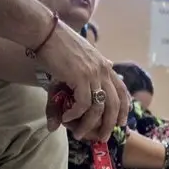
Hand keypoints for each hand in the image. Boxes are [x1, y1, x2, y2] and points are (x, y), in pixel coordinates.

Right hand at [37, 22, 128, 141]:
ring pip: (99, 108)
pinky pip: (83, 104)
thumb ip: (89, 70)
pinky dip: (76, 114)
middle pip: (115, 104)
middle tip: (103, 136)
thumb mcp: (79, 56)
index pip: (123, 91)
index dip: (124, 109)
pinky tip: (67, 118)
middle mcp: (103, 70)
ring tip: (79, 133)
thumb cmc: (57, 43)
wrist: (43, 31)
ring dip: (89, 124)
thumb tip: (104, 69)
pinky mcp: (80, 77)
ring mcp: (93, 74)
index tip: (121, 122)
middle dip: (110, 123)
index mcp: (105, 65)